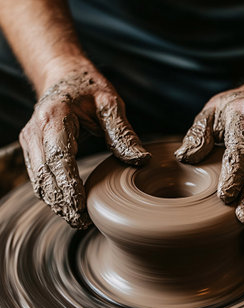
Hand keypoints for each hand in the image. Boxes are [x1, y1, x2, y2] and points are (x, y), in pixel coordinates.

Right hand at [20, 64, 149, 228]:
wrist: (64, 77)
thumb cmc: (88, 89)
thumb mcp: (110, 104)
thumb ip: (123, 133)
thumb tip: (141, 161)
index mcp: (54, 117)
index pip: (59, 158)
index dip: (68, 185)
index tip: (81, 207)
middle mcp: (35, 131)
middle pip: (45, 175)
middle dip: (62, 202)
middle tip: (82, 223)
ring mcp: (30, 142)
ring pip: (39, 181)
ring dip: (56, 203)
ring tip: (78, 220)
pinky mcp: (32, 150)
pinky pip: (38, 179)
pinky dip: (52, 196)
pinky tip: (68, 208)